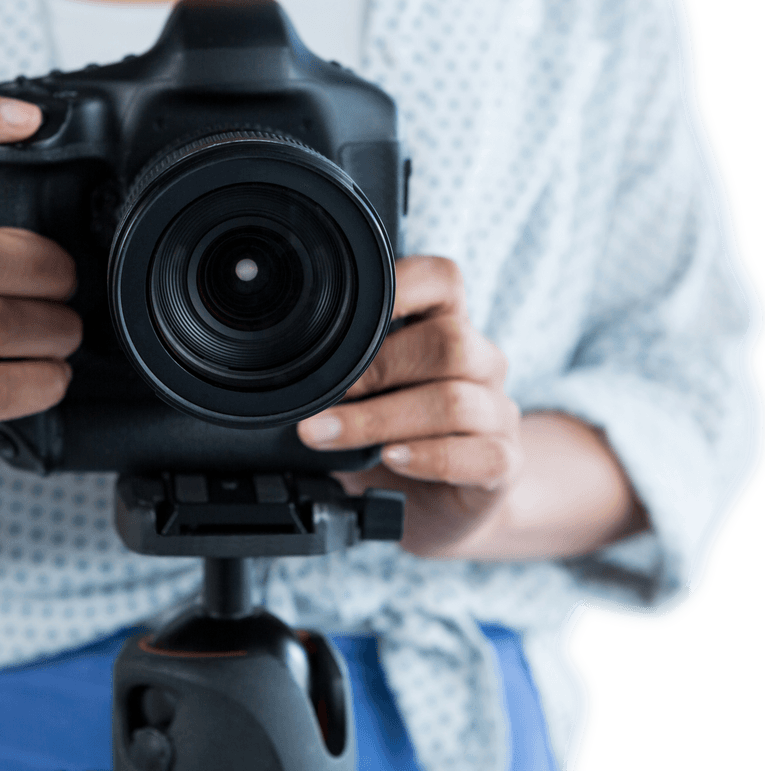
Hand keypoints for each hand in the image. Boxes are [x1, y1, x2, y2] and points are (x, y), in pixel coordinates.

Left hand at [297, 256, 521, 557]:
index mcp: (448, 326)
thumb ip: (343, 371)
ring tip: (327, 435)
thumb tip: (280, 370)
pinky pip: (481, 454)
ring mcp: (497, 412)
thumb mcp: (365, 394)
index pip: (441, 280)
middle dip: (374, 369)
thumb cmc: (396, 435)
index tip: (341, 313)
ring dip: (380, 419)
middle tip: (317, 398)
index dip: (399, 286)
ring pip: (454, 400)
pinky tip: (393, 459)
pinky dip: (430, 457)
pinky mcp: (504, 461)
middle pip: (447, 343)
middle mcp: (480, 362)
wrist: (442, 503)